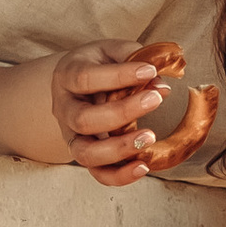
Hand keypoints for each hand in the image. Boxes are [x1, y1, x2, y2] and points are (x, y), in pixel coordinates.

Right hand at [48, 40, 217, 185]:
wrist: (76, 83)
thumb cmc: (99, 64)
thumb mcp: (112, 50)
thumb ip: (134, 60)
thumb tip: (161, 83)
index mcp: (67, 76)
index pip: (86, 78)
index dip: (118, 75)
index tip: (150, 71)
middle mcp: (65, 109)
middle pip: (84, 120)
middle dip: (122, 112)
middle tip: (155, 99)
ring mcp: (71, 136)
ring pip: (86, 153)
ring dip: (119, 149)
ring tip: (150, 138)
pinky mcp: (84, 154)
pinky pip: (97, 173)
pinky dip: (119, 176)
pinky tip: (143, 167)